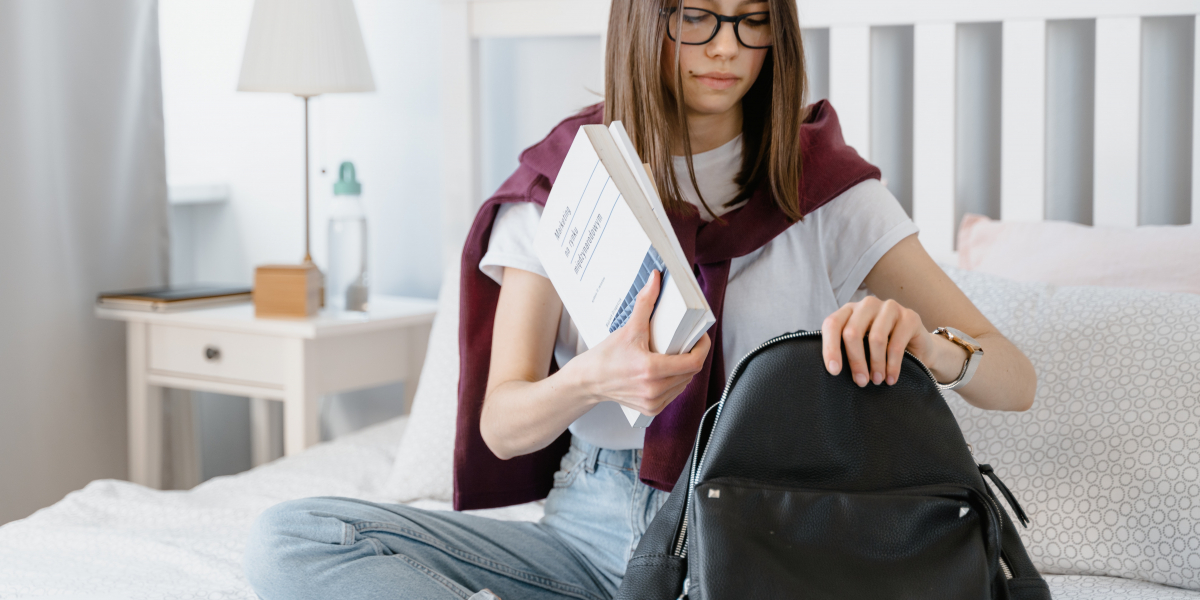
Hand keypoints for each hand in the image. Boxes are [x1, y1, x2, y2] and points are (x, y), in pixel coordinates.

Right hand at [573, 270, 709, 415]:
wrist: (588, 381)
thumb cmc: (605, 357)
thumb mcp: (628, 328)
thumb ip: (645, 302)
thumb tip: (656, 280)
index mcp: (650, 370)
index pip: (693, 362)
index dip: (702, 348)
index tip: (700, 337)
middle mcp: (653, 390)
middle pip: (691, 372)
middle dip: (692, 355)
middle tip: (686, 342)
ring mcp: (653, 402)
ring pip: (684, 384)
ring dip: (684, 369)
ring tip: (675, 356)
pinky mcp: (651, 409)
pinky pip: (674, 394)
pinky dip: (674, 382)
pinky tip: (665, 371)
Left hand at [820, 296, 936, 386]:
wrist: (917, 347)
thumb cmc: (882, 349)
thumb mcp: (860, 347)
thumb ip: (845, 351)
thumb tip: (832, 371)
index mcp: (849, 310)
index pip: (832, 324)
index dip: (830, 347)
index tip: (834, 371)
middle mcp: (867, 305)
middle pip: (852, 332)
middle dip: (855, 361)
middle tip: (861, 382)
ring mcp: (889, 308)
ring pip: (875, 338)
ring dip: (876, 364)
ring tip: (877, 380)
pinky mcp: (909, 317)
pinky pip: (896, 344)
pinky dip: (892, 365)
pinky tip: (891, 378)